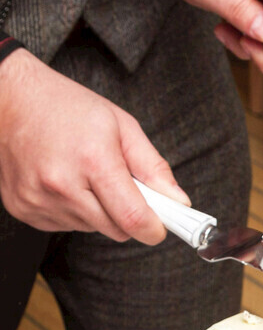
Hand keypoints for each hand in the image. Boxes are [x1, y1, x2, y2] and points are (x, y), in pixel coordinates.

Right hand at [0, 49, 190, 243]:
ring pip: (91, 229)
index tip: (160, 228)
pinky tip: (63, 183)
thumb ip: (153, 167)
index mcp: (93, 160)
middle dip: (126, 215)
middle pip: (115, 230)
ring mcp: (39, 200)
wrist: (10, 100)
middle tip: (121, 187)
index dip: (153, 229)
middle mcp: (62, 184)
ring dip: (98, 211)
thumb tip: (178, 202)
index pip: (132, 218)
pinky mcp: (24, 209)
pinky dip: (73, 211)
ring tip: (84, 176)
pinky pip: (65, 226)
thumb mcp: (121, 126)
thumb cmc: (68, 108)